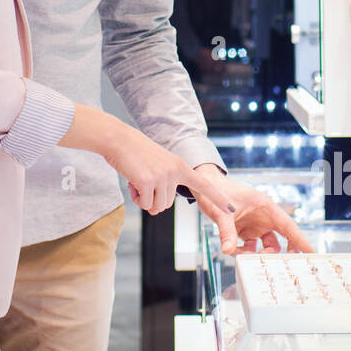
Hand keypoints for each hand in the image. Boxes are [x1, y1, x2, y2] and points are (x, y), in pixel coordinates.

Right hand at [106, 131, 239, 254]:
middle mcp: (175, 171)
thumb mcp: (159, 164)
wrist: (119, 140)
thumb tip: (158, 209)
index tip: (232, 209)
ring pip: (157, 206)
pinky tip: (132, 183)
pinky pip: (145, 204)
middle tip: (143, 181)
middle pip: (168, 204)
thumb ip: (165, 183)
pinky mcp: (148, 182)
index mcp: (180, 166)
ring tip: (137, 180)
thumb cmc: (135, 153)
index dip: (218, 198)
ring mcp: (163, 177)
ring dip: (144, 199)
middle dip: (153, 199)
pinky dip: (136, 198)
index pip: (204, 184)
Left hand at [192, 165, 314, 254]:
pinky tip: (232, 250)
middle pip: (280, 239)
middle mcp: (263, 217)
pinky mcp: (245, 230)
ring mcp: (255, 224)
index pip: (288, 226)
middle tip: (275, 266)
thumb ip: (226, 231)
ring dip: (256, 254)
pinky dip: (243, 252)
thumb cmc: (216, 191)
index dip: (301, 240)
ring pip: (264, 246)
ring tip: (243, 256)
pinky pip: (249, 247)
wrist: (204, 187)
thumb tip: (227, 251)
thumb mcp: (221, 211)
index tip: (312, 254)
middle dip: (277, 253)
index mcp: (265, 207)